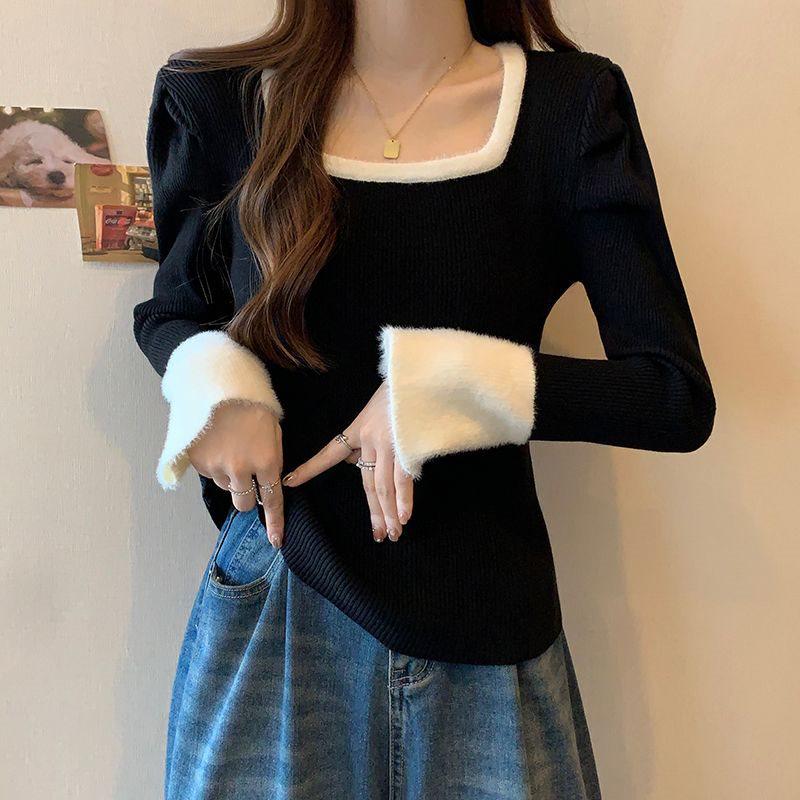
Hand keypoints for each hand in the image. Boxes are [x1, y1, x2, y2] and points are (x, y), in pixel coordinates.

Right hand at [188, 401, 284, 547]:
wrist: (218, 384)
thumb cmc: (252, 405)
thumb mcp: (273, 431)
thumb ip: (273, 460)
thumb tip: (271, 482)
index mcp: (265, 461)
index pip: (272, 500)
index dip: (275, 523)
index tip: (277, 541)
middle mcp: (240, 470)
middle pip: (244, 503)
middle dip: (247, 494)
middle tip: (246, 474)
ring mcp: (215, 467)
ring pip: (225, 488)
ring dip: (229, 476)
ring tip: (230, 447)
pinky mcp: (197, 462)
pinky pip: (209, 474)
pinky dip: (213, 465)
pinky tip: (216, 443)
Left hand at [282, 382, 413, 542]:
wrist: (421, 375)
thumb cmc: (401, 392)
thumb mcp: (376, 410)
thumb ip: (365, 437)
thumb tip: (355, 461)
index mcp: (357, 429)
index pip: (329, 453)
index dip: (309, 469)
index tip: (288, 482)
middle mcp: (369, 439)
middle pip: (367, 484)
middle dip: (375, 513)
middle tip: (377, 536)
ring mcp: (389, 443)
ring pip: (384, 486)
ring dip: (390, 513)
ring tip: (392, 534)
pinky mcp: (408, 444)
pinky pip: (403, 478)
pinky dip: (405, 500)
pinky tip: (404, 517)